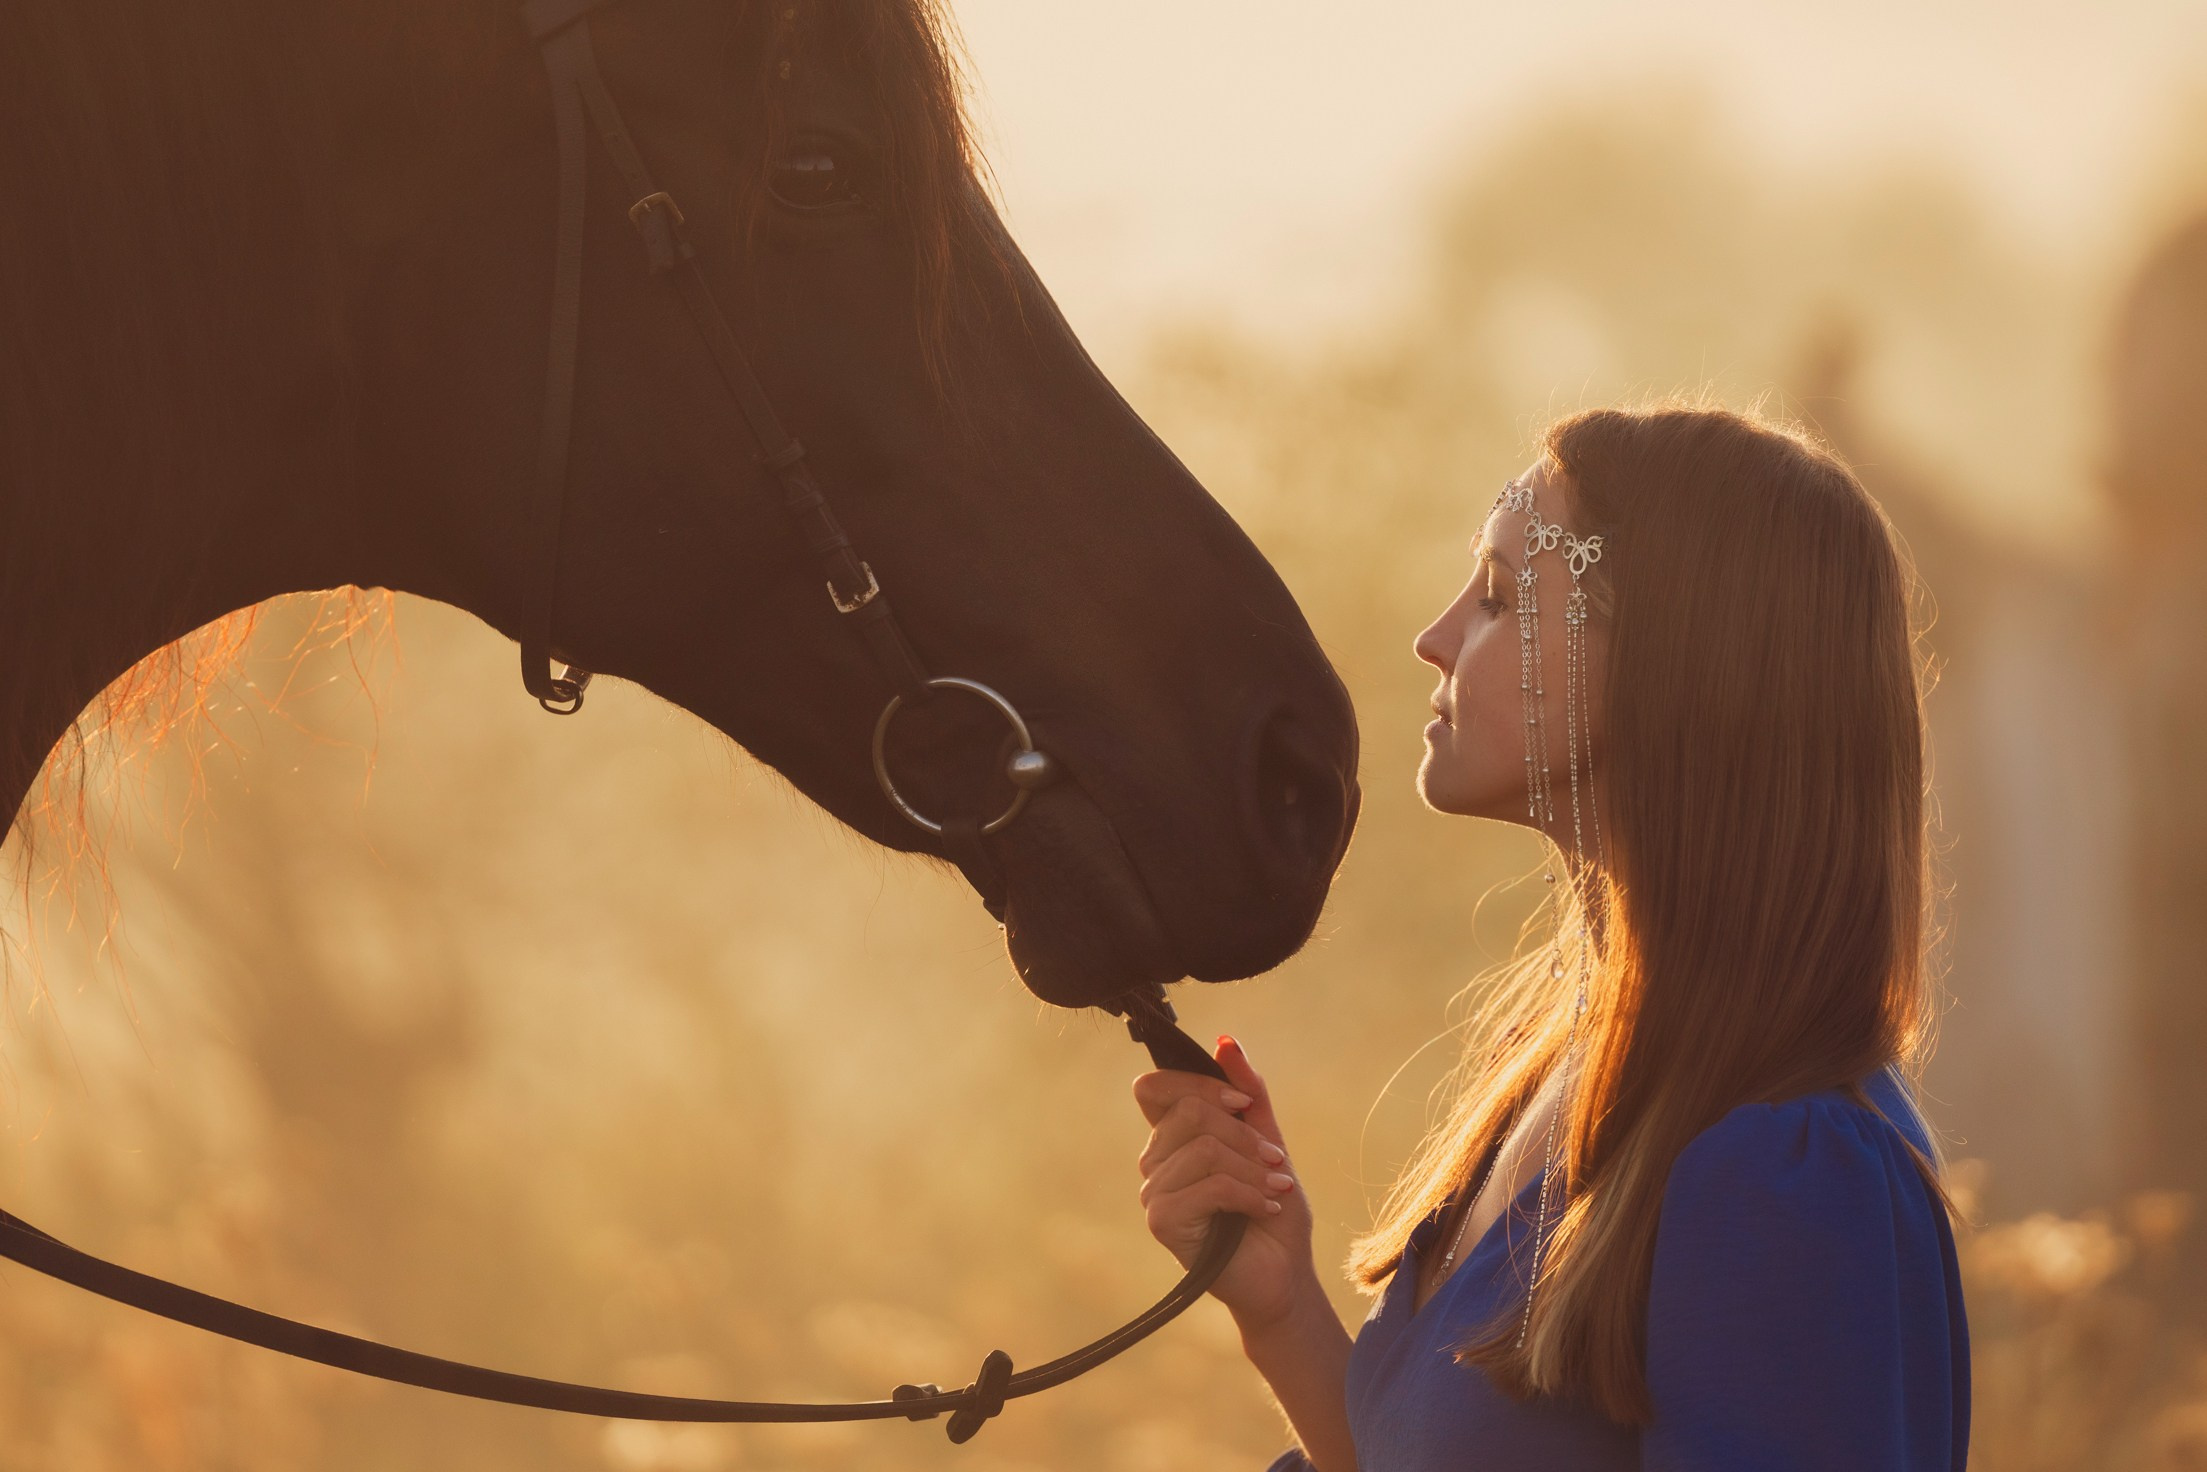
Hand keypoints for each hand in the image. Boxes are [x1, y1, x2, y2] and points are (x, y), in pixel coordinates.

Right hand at [1134, 1035, 1317, 1335]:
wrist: (1284, 1274)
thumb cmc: (1272, 1209)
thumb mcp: (1268, 1141)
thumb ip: (1248, 1094)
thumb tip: (1225, 1041)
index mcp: (1172, 1138)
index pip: (1154, 1087)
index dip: (1197, 1082)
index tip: (1243, 1103)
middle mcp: (1155, 1162)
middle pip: (1188, 1112)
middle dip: (1243, 1133)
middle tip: (1276, 1160)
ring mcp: (1154, 1193)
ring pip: (1203, 1148)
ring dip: (1253, 1168)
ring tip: (1277, 1187)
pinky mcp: (1163, 1222)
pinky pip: (1209, 1185)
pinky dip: (1248, 1192)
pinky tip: (1266, 1207)